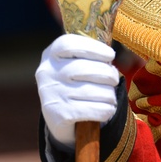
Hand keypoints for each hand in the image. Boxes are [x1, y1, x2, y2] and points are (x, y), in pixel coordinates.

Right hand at [36, 34, 118, 148]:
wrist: (59, 117)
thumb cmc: (75, 83)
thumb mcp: (76, 63)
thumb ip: (91, 56)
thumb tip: (111, 60)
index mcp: (51, 55)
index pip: (69, 44)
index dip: (94, 48)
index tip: (110, 55)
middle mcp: (47, 73)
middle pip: (85, 68)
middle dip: (108, 74)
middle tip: (113, 80)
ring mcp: (52, 95)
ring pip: (94, 91)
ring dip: (109, 95)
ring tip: (109, 97)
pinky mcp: (59, 115)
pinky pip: (95, 109)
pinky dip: (107, 110)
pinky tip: (107, 109)